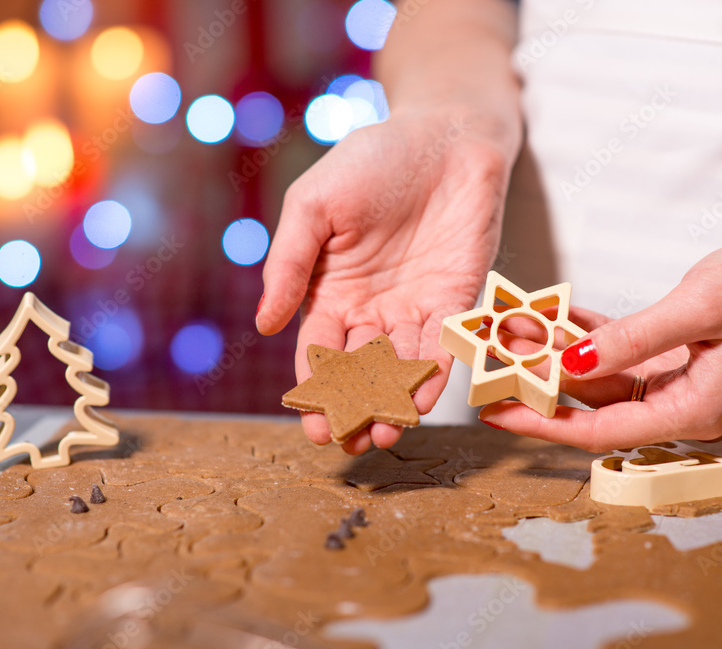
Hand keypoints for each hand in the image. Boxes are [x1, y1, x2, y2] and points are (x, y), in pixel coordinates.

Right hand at [258, 107, 514, 453]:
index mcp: (331, 291)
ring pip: (400, 369)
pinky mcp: (458, 300)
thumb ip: (290, 264)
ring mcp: (416, 308)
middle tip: (348, 442)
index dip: (313, 389)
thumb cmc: (371, 160)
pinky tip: (421, 400)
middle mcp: (372, 309)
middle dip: (352, 408)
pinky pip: (443, 345)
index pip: (318, 352)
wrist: (443, 133)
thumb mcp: (314, 206)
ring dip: (392, 404)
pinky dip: (432, 374)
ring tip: (383, 435)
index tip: (310, 424)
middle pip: (359, 372)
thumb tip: (263, 325)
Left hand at [479, 218, 721, 450]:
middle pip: (592, 405)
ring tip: (507, 334)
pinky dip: (584, 334)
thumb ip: (631, 339)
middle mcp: (681, 404)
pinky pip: (617, 350)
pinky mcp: (675, 355)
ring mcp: (677, 381)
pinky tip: (551, 317)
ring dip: (555, 354)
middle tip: (487, 367)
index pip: (601, 430)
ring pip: (599, 376)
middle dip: (539, 384)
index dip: (543, 424)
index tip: (497, 414)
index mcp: (694, 410)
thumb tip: (572, 364)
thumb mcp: (698, 307)